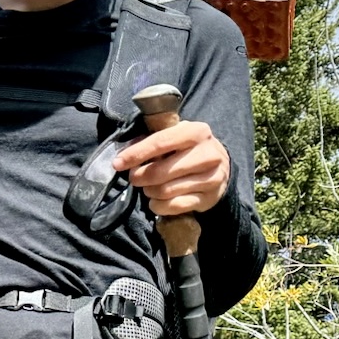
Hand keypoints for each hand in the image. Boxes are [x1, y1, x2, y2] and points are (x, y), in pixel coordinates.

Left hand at [113, 119, 230, 217]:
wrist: (221, 167)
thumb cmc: (189, 149)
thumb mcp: (176, 136)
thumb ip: (152, 140)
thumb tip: (124, 154)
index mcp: (197, 132)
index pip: (160, 143)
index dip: (135, 154)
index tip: (117, 163)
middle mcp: (208, 154)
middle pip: (160, 171)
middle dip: (139, 177)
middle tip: (134, 178)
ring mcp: (211, 178)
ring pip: (165, 191)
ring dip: (149, 191)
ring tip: (148, 187)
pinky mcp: (209, 198)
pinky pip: (174, 206)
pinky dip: (158, 205)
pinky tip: (156, 200)